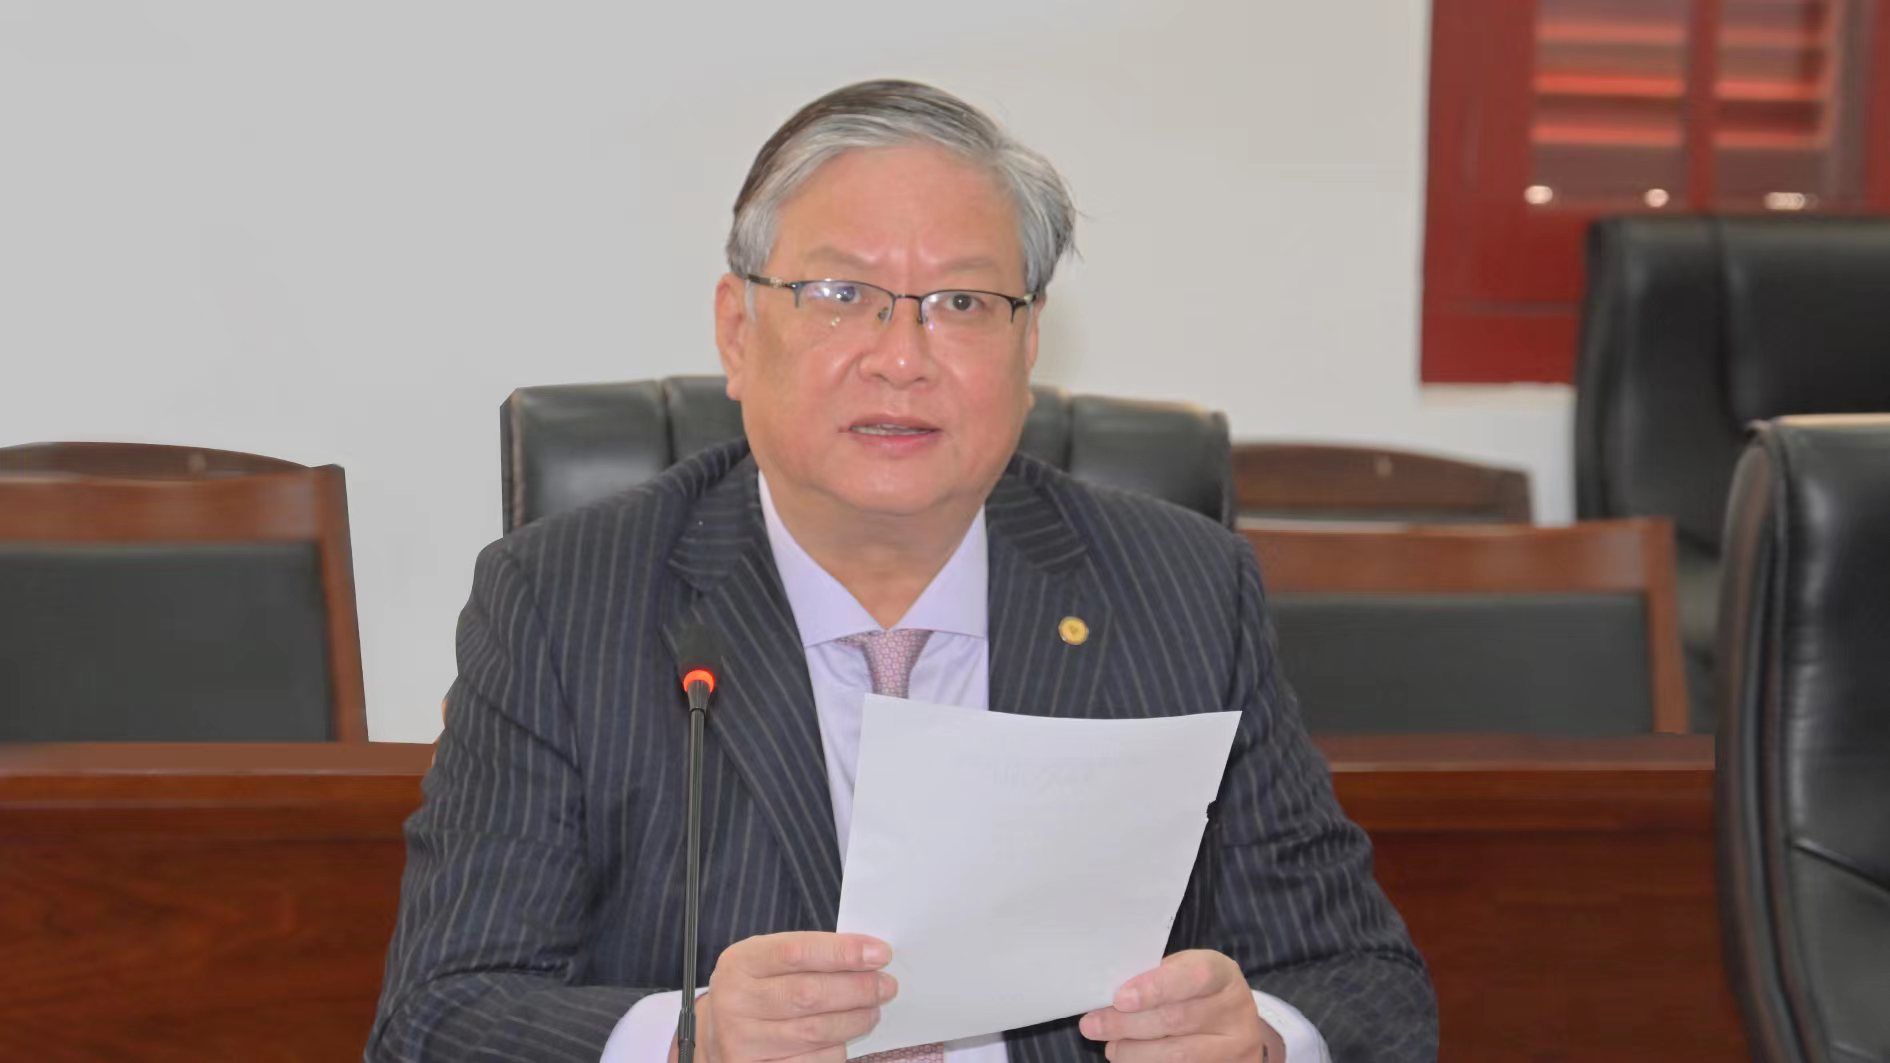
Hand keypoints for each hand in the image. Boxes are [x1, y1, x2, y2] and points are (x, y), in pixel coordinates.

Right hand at [671, 931, 896, 1062]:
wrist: (716, 1033)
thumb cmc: (756, 989)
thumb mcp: (768, 960)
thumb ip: (810, 955)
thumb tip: (868, 957)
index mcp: (740, 963)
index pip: (796, 952)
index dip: (843, 952)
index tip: (879, 953)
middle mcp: (735, 1002)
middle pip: (809, 995)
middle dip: (858, 989)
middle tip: (886, 985)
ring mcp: (742, 1041)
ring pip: (814, 1032)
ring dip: (855, 1020)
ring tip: (873, 1010)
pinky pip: (812, 1062)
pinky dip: (836, 1049)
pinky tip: (846, 1037)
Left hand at [1079, 950, 1284, 1062]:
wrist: (1233, 1020)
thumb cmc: (1197, 990)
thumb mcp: (1183, 971)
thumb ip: (1154, 979)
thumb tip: (1109, 1000)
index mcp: (1222, 974)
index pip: (1193, 976)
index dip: (1154, 988)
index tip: (1119, 999)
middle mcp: (1235, 1010)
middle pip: (1178, 1020)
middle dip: (1129, 1024)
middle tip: (1093, 1025)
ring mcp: (1235, 1046)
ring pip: (1179, 1055)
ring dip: (1135, 1052)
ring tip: (1112, 1048)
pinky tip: (1130, 1060)